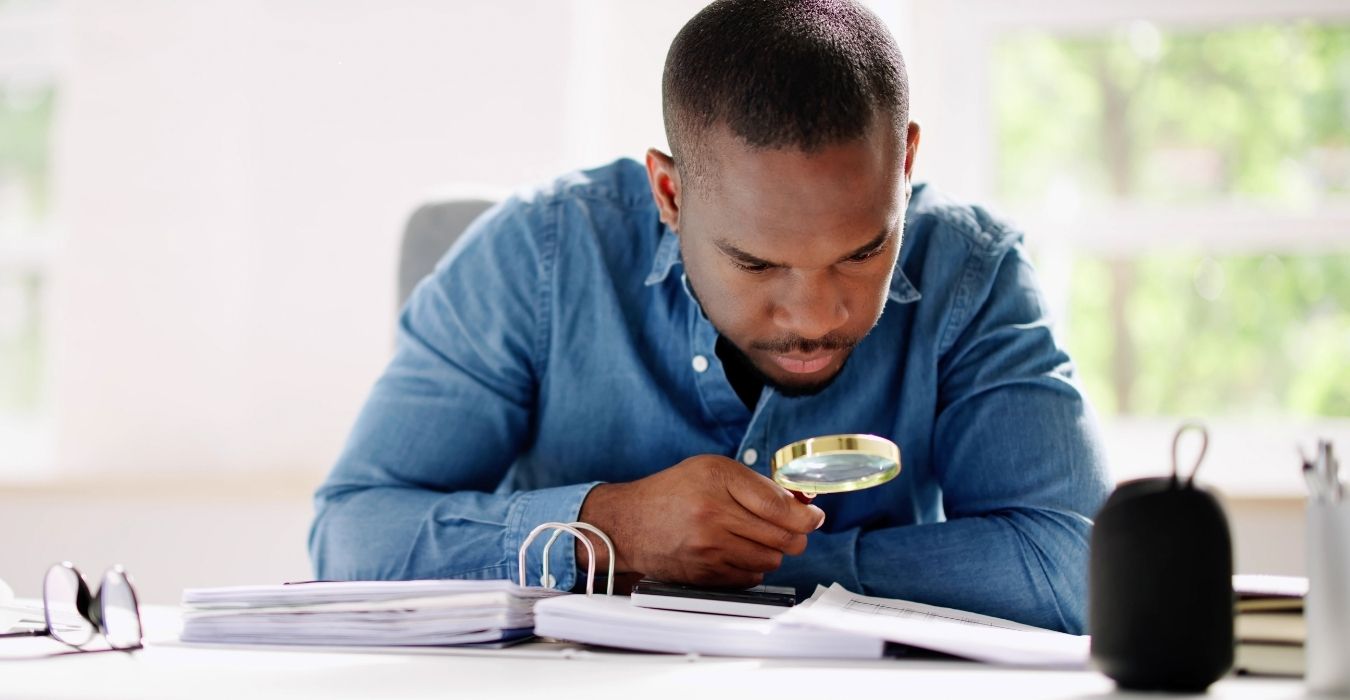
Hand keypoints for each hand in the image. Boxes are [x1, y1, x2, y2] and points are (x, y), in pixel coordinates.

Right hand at [576, 455, 825, 587]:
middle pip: (783, 537)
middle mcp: (713, 514)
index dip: (806, 515)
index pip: (779, 505)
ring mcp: (709, 549)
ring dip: (772, 551)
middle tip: (792, 529)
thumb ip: (757, 484)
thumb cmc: (673, 492)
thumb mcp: (712, 470)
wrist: (628, 523)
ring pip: (772, 559)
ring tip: (754, 537)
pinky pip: (752, 576)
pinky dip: (753, 566)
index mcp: (718, 480)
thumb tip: (802, 503)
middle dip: (796, 534)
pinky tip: (736, 552)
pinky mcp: (705, 574)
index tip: (814, 516)